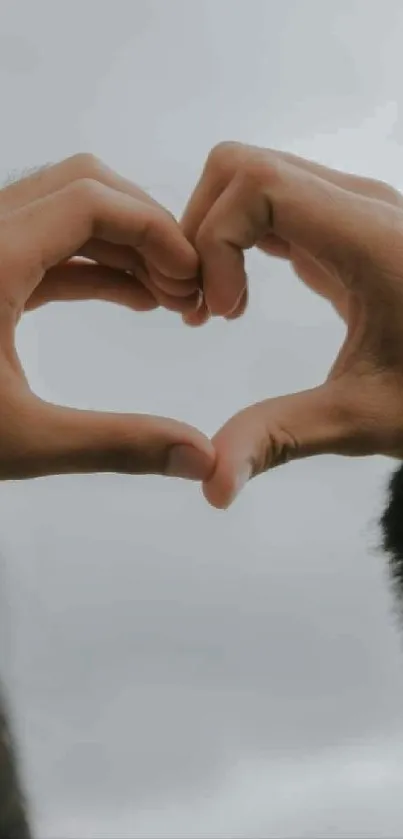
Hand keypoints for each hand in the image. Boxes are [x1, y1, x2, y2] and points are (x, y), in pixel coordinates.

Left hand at [0, 153, 214, 481]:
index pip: (93, 201)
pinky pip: (46, 248)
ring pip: (65, 213)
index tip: (194, 279)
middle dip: (145, 228)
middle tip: (186, 286)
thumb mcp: (23, 441)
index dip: (157, 231)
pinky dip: (93, 265)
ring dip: (122, 245)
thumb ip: (118, 445)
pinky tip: (133, 298)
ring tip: (169, 297)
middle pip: (82, 188)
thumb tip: (202, 460)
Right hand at [181, 142, 402, 506]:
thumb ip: (282, 438)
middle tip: (204, 310)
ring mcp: (352, 212)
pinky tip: (238, 305)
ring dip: (215, 237)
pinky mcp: (344, 230)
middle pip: (242, 168)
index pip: (255, 183)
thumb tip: (213, 484)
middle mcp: (359, 207)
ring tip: (218, 310)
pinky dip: (237, 243)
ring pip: (251, 181)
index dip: (215, 239)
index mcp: (367, 239)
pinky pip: (271, 208)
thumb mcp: (365, 418)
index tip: (220, 314)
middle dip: (201, 232)